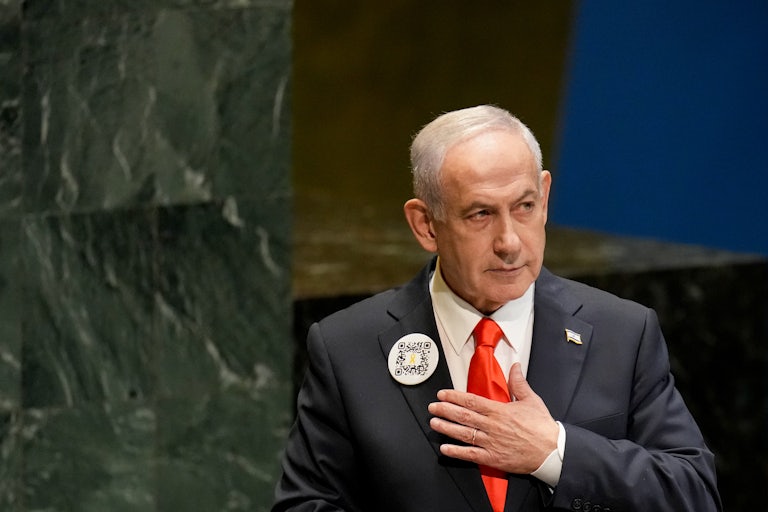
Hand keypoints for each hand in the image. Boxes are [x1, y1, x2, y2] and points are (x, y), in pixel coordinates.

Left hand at [428, 363, 558, 473]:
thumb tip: (515, 366)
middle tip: (432, 407)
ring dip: (447, 428)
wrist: (553, 451)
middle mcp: (492, 426)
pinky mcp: (494, 458)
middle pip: (463, 416)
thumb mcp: (531, 400)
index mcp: (500, 411)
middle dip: (445, 411)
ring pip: (464, 434)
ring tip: (434, 423)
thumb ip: (518, 383)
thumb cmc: (542, 427)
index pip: (471, 401)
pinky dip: (457, 452)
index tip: (442, 394)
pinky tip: (445, 449)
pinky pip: (471, 454)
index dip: (454, 397)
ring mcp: (492, 442)